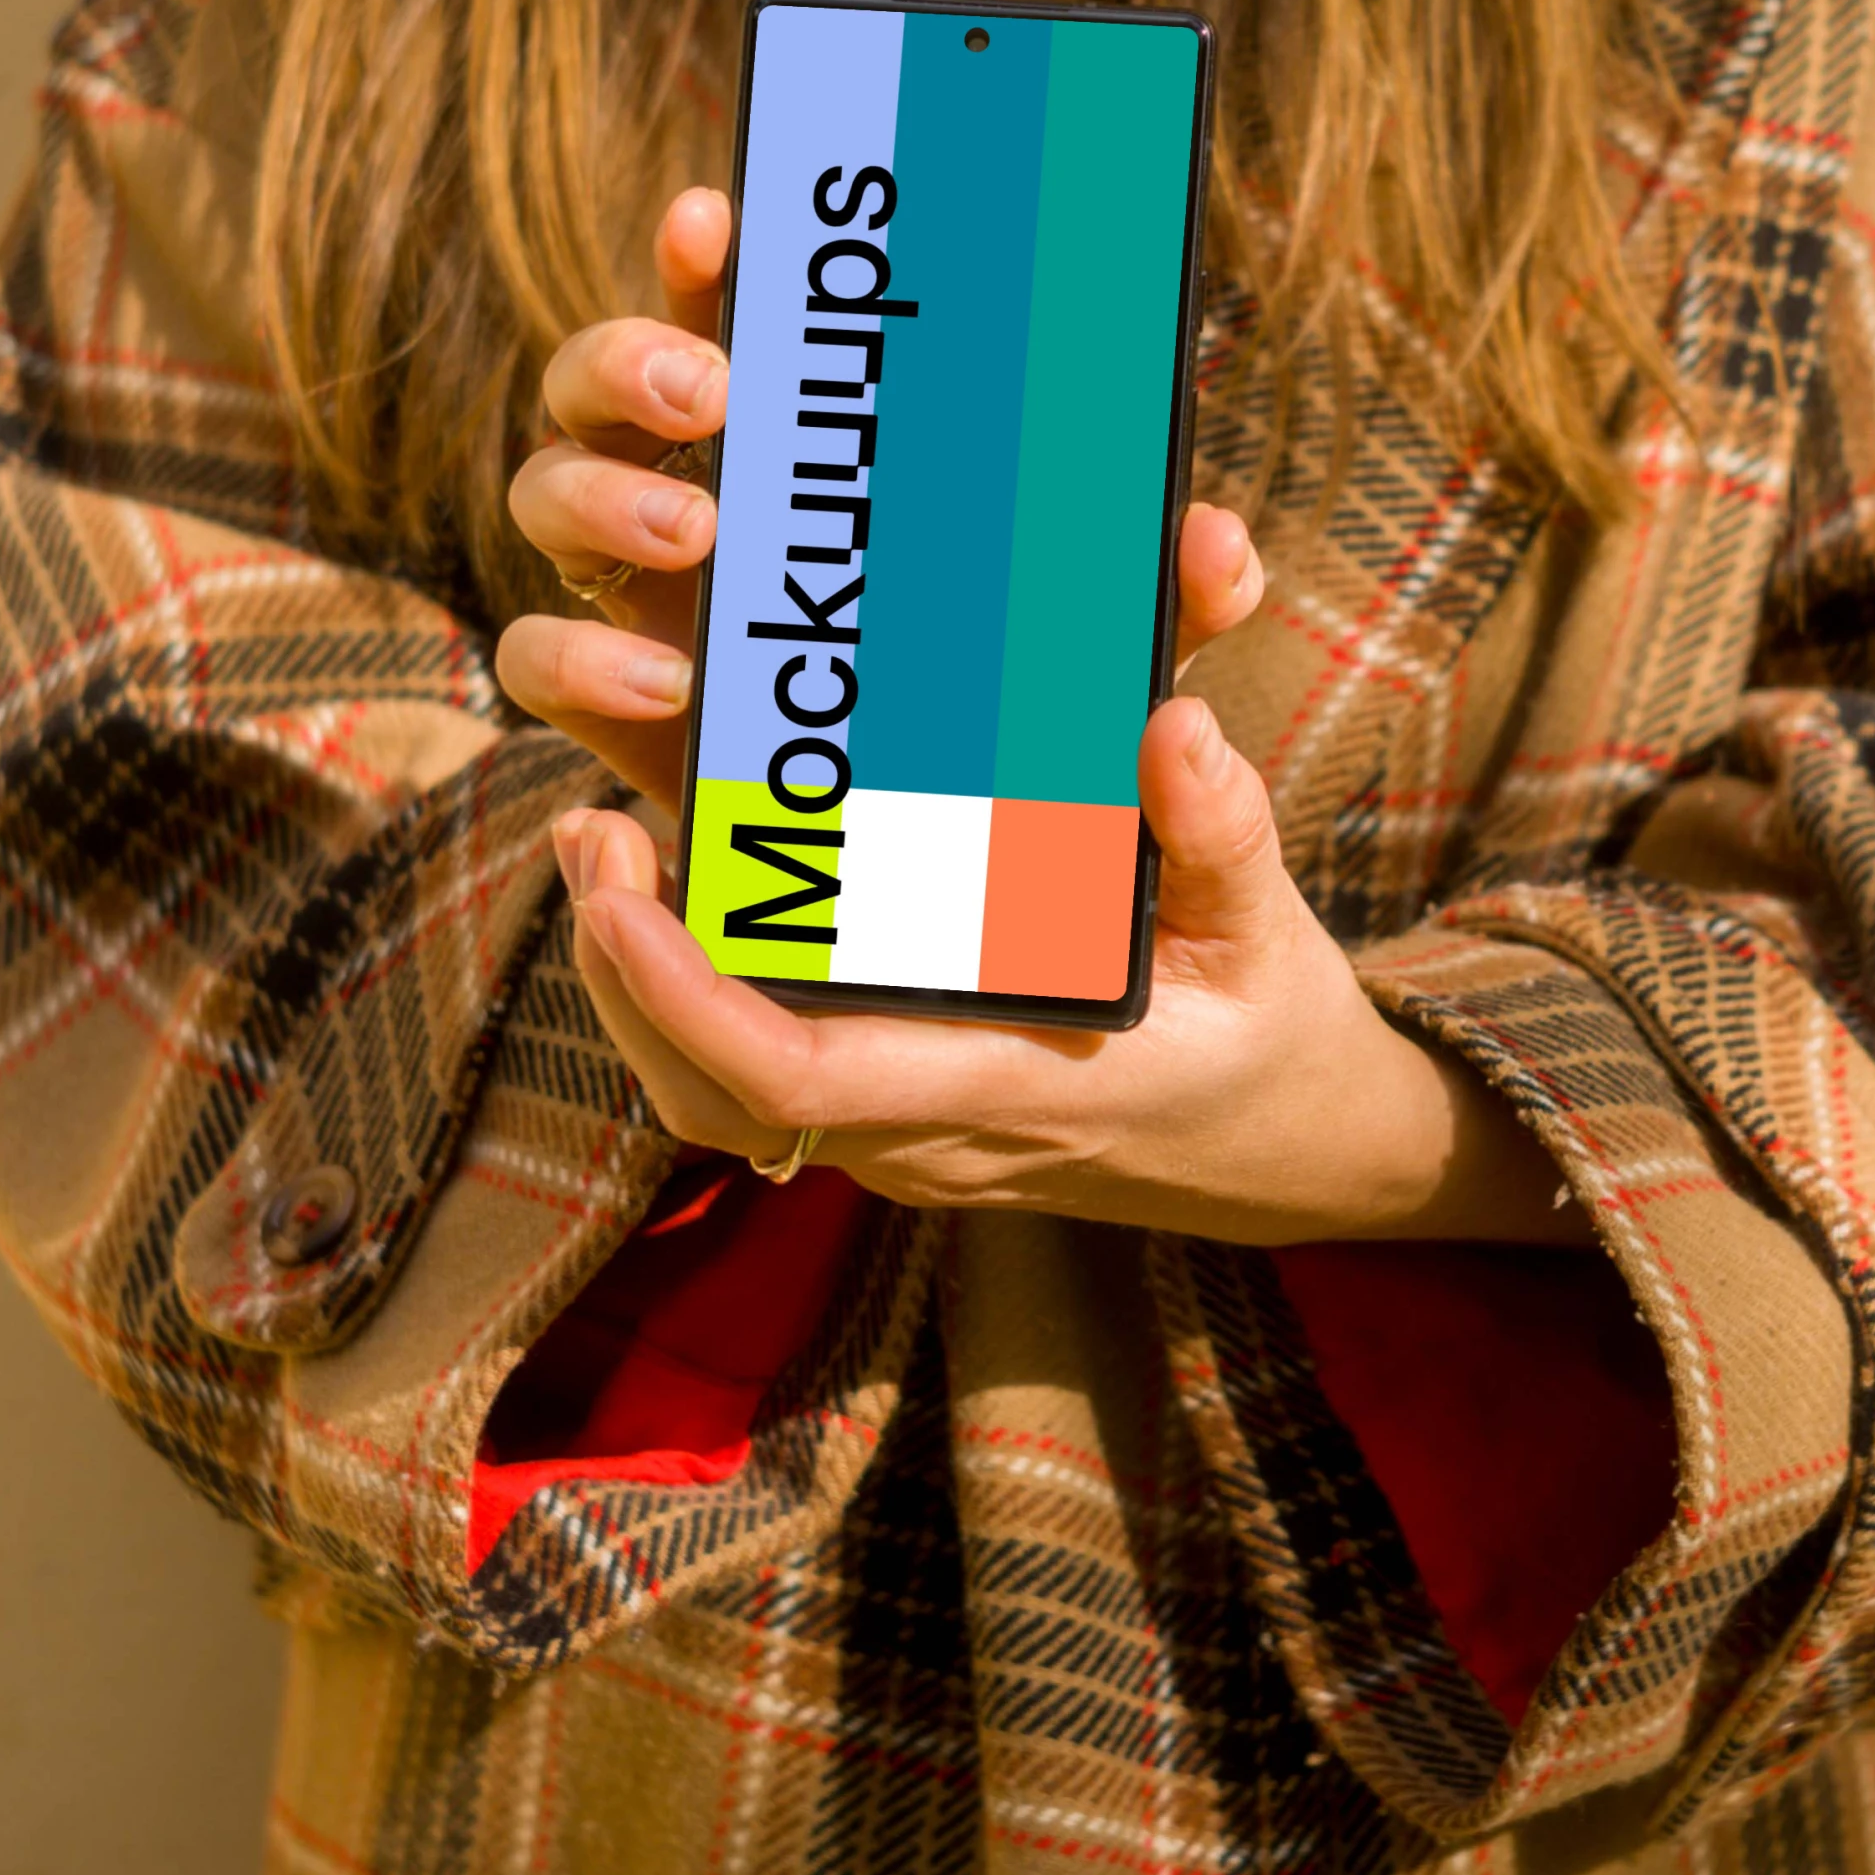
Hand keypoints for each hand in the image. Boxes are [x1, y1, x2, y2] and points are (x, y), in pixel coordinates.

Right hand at [490, 182, 1283, 817]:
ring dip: (601, 494)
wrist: (988, 912)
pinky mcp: (623, 715)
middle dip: (628, 353)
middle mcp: (711, 502)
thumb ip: (1173, 603)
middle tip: (715, 388)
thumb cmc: (1042, 739)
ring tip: (698, 538)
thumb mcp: (1119, 665)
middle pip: (603, 381)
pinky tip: (671, 691)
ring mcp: (652, 604)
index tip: (716, 214)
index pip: (735, 315)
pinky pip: (541, 666)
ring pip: (549, 497)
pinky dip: (581, 666)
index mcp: (820, 454)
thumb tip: (1212, 542)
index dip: (702, 254)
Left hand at [546, 697, 1592, 1250]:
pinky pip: (752, 1080)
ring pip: (715, 1098)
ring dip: (637, 983)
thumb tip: (1168, 723)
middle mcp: (929, 1133)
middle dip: (622, 976)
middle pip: (715, 1099)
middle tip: (592, 826)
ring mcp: (900, 1138)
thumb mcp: (1270, 933)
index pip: (804, 1078)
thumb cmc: (1266, 1034)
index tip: (625, 893)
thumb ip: (1221, 834)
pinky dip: (691, 995)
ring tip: (608, 842)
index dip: (688, 997)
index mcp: (1013, 1089)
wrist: (1281, 1151)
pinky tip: (678, 887)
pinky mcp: (889, 1115)